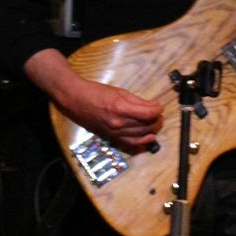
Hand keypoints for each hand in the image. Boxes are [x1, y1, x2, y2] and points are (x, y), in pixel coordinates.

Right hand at [25, 48, 162, 150]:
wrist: (75, 99)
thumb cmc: (95, 92)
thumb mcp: (118, 91)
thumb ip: (137, 101)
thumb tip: (152, 106)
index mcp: (120, 108)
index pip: (148, 114)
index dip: (157, 110)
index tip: (159, 107)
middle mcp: (118, 123)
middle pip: (146, 126)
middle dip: (156, 120)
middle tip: (158, 115)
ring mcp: (114, 132)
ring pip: (140, 136)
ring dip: (151, 131)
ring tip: (155, 125)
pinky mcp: (110, 137)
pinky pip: (129, 144)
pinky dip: (141, 143)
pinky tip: (148, 139)